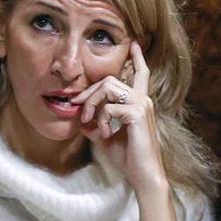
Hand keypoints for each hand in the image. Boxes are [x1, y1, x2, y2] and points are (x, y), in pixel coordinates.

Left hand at [72, 42, 167, 195]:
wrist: (144, 175)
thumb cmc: (129, 159)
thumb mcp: (107, 139)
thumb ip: (96, 126)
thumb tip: (81, 120)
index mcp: (139, 103)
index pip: (141, 74)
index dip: (137, 58)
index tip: (133, 44)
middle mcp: (143, 100)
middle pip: (110, 79)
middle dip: (89, 92)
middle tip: (77, 107)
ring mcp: (141, 105)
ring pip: (108, 87)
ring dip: (92, 104)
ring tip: (88, 121)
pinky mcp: (137, 114)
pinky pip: (109, 108)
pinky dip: (101, 120)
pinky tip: (104, 133)